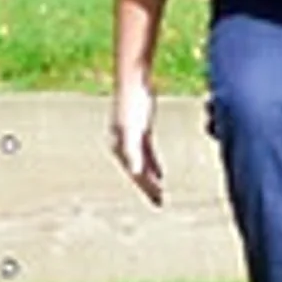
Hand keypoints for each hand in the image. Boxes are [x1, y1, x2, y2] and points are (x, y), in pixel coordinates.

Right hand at [110, 84, 164, 205]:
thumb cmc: (134, 102)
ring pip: (141, 164)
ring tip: (160, 193)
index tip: (158, 200)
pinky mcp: (140, 130)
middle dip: (148, 187)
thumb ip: (134, 151)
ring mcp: (131, 137)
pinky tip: (160, 173)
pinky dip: (153, 165)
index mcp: (120, 146)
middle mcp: (122, 145)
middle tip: (159, 202)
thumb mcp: (134, 128)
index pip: (135, 173)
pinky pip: (146, 153)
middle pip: (136, 171)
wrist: (134, 79)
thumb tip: (136, 172)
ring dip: (150, 178)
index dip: (146, 187)